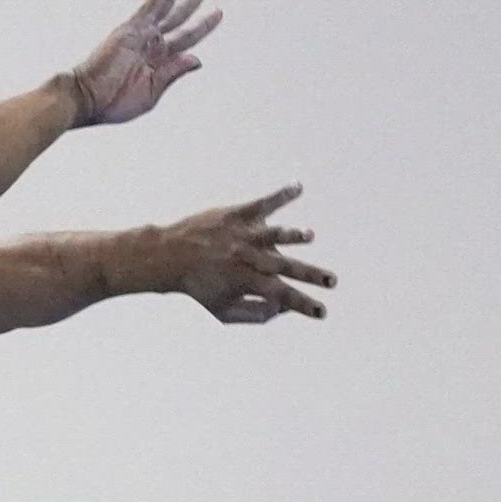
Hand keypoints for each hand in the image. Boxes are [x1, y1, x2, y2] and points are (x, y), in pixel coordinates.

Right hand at [68, 0, 221, 127]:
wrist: (85, 99)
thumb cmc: (112, 103)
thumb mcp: (150, 93)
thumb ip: (173, 73)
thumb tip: (197, 59)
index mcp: (159, 61)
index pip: (186, 37)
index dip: (203, 24)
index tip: (217, 12)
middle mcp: (151, 43)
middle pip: (179, 14)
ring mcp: (141, 34)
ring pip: (166, 3)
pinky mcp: (130, 28)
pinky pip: (151, 4)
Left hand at [162, 183, 335, 322]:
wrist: (168, 256)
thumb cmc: (199, 286)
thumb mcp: (222, 311)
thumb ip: (254, 315)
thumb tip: (283, 309)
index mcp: (245, 281)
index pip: (280, 296)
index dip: (302, 305)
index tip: (322, 312)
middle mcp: (245, 258)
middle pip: (283, 267)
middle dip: (309, 275)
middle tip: (332, 281)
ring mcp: (241, 235)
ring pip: (271, 234)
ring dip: (291, 235)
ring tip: (309, 236)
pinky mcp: (235, 215)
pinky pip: (261, 203)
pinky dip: (280, 195)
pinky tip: (298, 187)